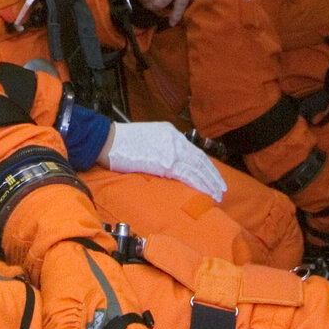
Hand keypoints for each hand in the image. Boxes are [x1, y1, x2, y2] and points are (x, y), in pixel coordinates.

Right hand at [98, 122, 226, 200]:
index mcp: (170, 133)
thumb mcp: (148, 140)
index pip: (194, 151)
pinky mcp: (165, 162)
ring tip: (216, 194)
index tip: (213, 177)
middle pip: (200, 160)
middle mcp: (175, 139)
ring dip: (208, 182)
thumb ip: (162, 149)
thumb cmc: (122, 143)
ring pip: (197, 168)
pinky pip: (187, 174)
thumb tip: (172, 164)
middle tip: (221, 189)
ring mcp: (171, 150)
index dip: (205, 166)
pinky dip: (198, 183)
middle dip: (212, 176)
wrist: (107, 140)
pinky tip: (204, 191)